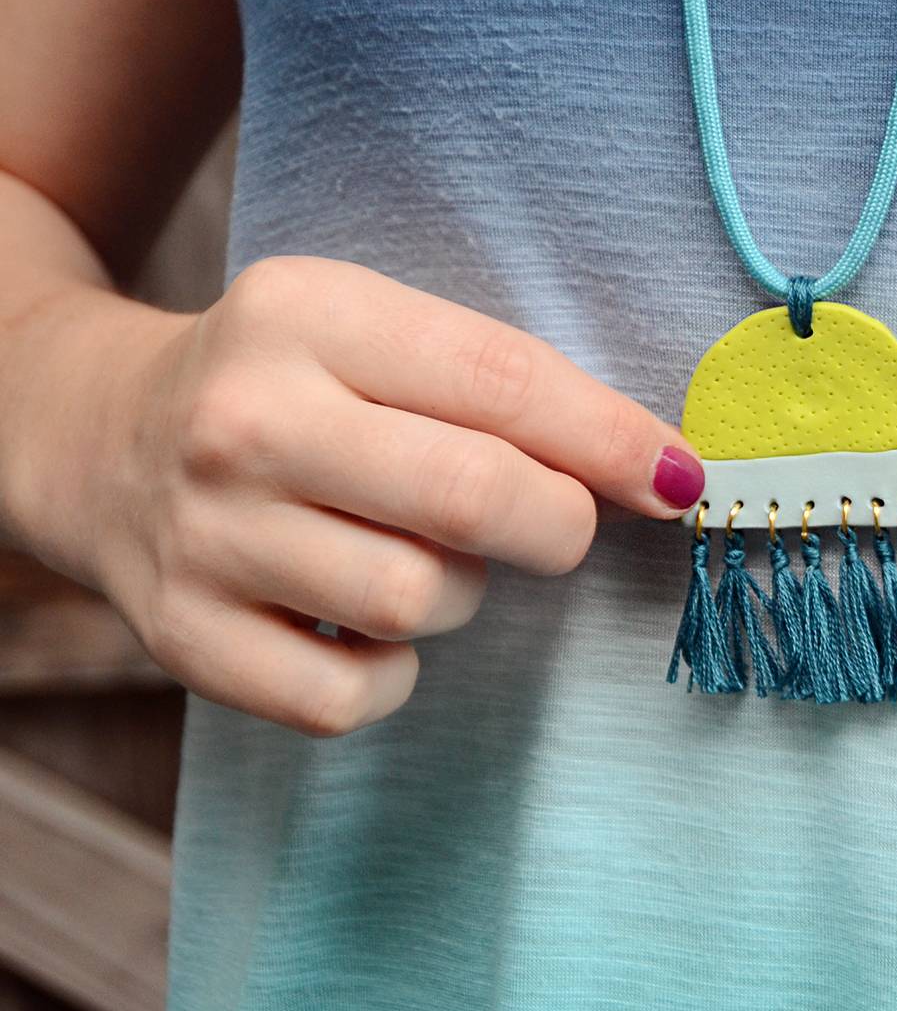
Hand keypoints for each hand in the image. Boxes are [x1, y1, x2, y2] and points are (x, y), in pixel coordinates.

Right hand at [53, 255, 705, 736]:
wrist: (102, 437)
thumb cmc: (292, 383)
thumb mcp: (374, 330)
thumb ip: (506, 384)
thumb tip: (666, 472)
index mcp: (307, 313)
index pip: (501, 380)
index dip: (611, 438)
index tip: (680, 477)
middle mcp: (244, 420)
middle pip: (473, 498)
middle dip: (558, 524)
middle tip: (559, 525)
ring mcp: (205, 534)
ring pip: (417, 601)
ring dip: (459, 594)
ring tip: (421, 555)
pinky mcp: (184, 638)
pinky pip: (348, 697)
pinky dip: (390, 677)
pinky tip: (366, 626)